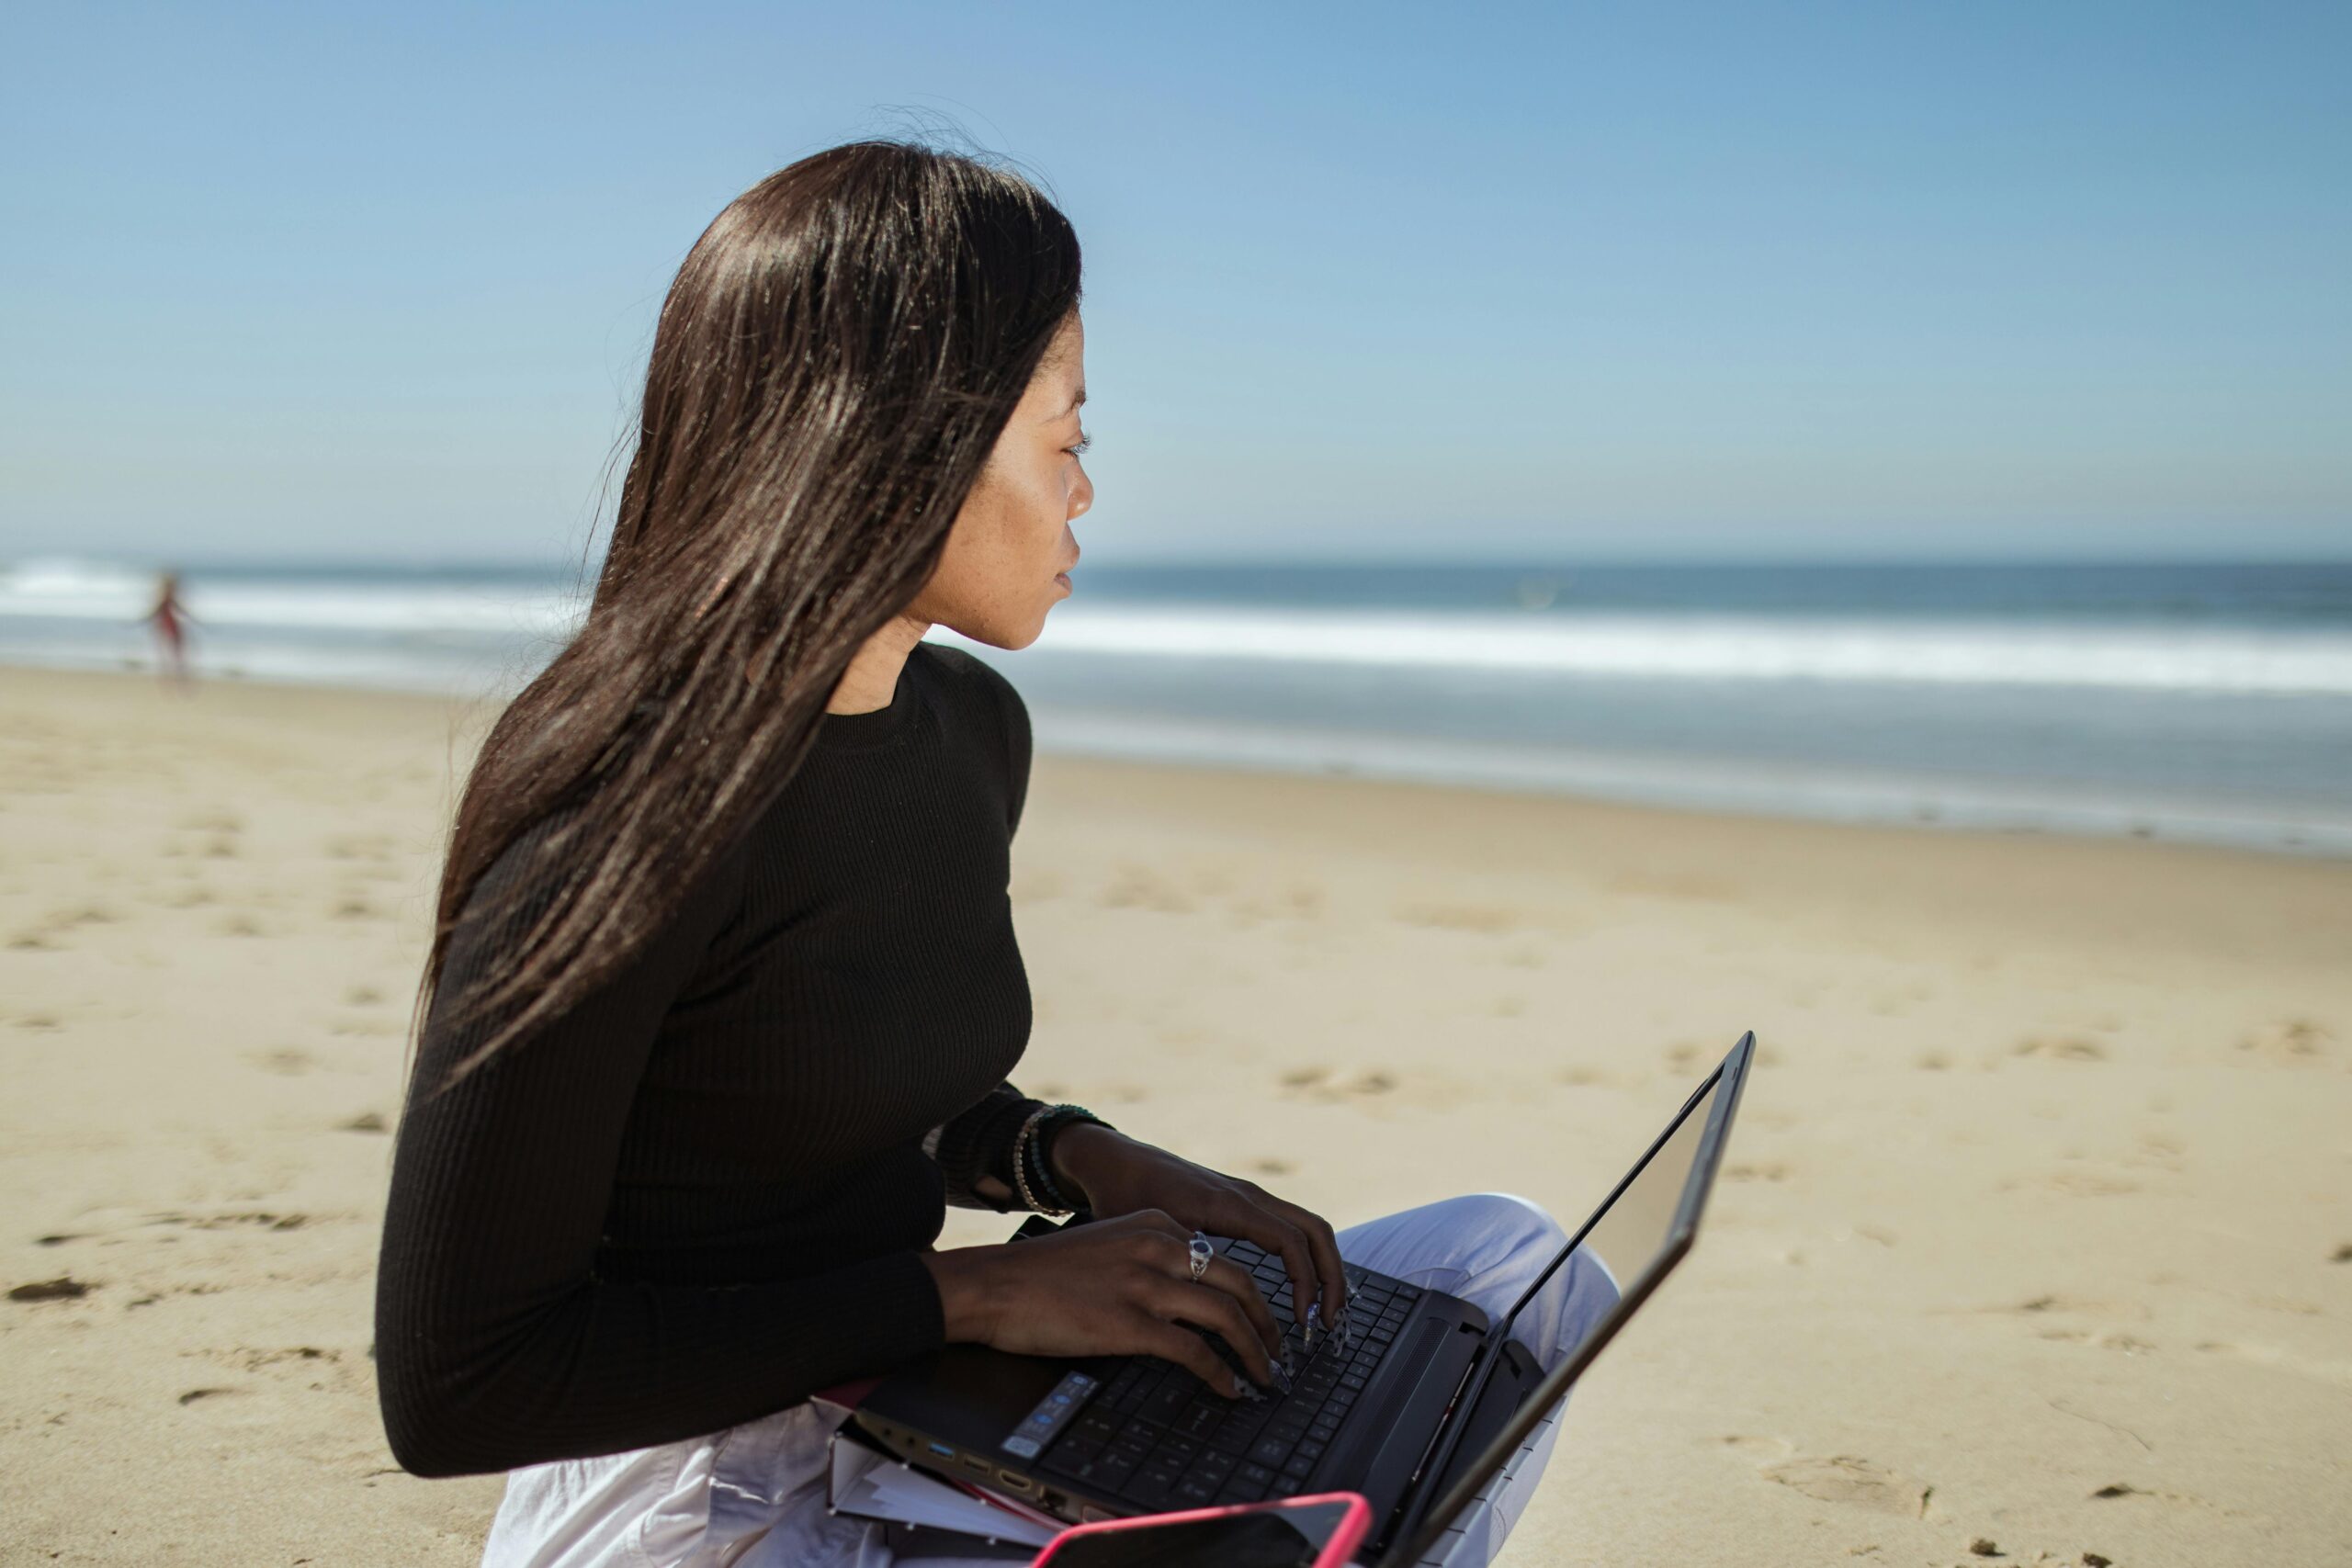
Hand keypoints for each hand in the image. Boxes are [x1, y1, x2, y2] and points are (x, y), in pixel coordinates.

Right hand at [920, 1210, 1286, 1398]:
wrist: (994, 1286)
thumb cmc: (1042, 1273)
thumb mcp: (1107, 1243)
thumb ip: (1147, 1256)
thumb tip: (1184, 1292)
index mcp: (1155, 1224)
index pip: (1224, 1256)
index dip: (1252, 1292)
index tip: (1261, 1318)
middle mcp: (1158, 1247)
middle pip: (1240, 1283)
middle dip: (1268, 1322)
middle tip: (1278, 1350)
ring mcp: (1146, 1284)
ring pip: (1227, 1316)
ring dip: (1255, 1351)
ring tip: (1264, 1374)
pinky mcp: (1130, 1323)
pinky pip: (1195, 1351)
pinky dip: (1222, 1373)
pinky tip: (1230, 1387)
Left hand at [1051, 1124, 1348, 1337]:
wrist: (1112, 1161)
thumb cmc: (1123, 1197)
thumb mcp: (1151, 1234)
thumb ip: (1183, 1262)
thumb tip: (1211, 1309)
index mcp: (1231, 1204)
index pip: (1292, 1242)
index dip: (1306, 1283)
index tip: (1302, 1321)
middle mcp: (1249, 1196)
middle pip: (1316, 1231)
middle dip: (1332, 1277)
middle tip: (1330, 1324)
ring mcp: (1249, 1197)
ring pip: (1308, 1228)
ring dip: (1324, 1269)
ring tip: (1322, 1314)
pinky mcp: (1242, 1204)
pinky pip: (1290, 1228)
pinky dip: (1306, 1259)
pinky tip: (1301, 1291)